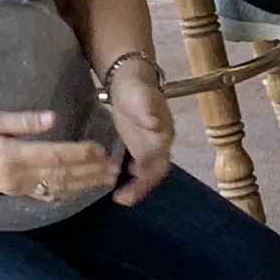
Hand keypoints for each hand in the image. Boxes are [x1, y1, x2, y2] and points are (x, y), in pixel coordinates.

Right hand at [0, 108, 115, 204]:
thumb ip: (22, 120)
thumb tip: (52, 118)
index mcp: (12, 156)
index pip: (54, 156)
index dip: (80, 154)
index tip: (101, 148)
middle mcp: (18, 176)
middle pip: (62, 175)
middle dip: (90, 171)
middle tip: (115, 167)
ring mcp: (17, 187)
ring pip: (58, 187)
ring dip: (85, 183)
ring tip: (107, 178)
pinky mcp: (16, 191)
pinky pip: (46, 193)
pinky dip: (68, 191)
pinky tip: (83, 188)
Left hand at [102, 65, 175, 202]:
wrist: (131, 79)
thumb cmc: (135, 88)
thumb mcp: (138, 95)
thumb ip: (147, 109)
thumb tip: (155, 125)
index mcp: (163, 133)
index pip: (157, 161)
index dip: (145, 176)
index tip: (130, 185)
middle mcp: (161, 144)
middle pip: (156, 172)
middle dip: (141, 188)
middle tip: (122, 200)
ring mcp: (152, 147)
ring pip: (149, 173)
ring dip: (137, 188)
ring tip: (119, 198)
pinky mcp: (141, 148)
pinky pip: (140, 169)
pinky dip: (131, 180)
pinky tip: (116, 186)